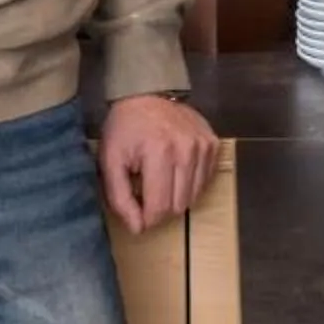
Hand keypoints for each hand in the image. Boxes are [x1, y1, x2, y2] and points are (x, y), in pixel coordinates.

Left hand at [97, 93, 218, 235]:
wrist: (147, 94)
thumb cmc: (124, 129)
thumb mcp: (110, 162)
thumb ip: (120, 198)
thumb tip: (138, 229)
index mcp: (158, 153)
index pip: (160, 208)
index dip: (147, 218)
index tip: (137, 210)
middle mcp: (186, 150)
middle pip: (178, 205)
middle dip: (161, 207)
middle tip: (147, 191)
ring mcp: (203, 146)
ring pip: (194, 197)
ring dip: (176, 196)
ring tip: (160, 179)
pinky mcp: (213, 144)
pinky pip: (205, 181)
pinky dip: (189, 183)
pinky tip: (175, 169)